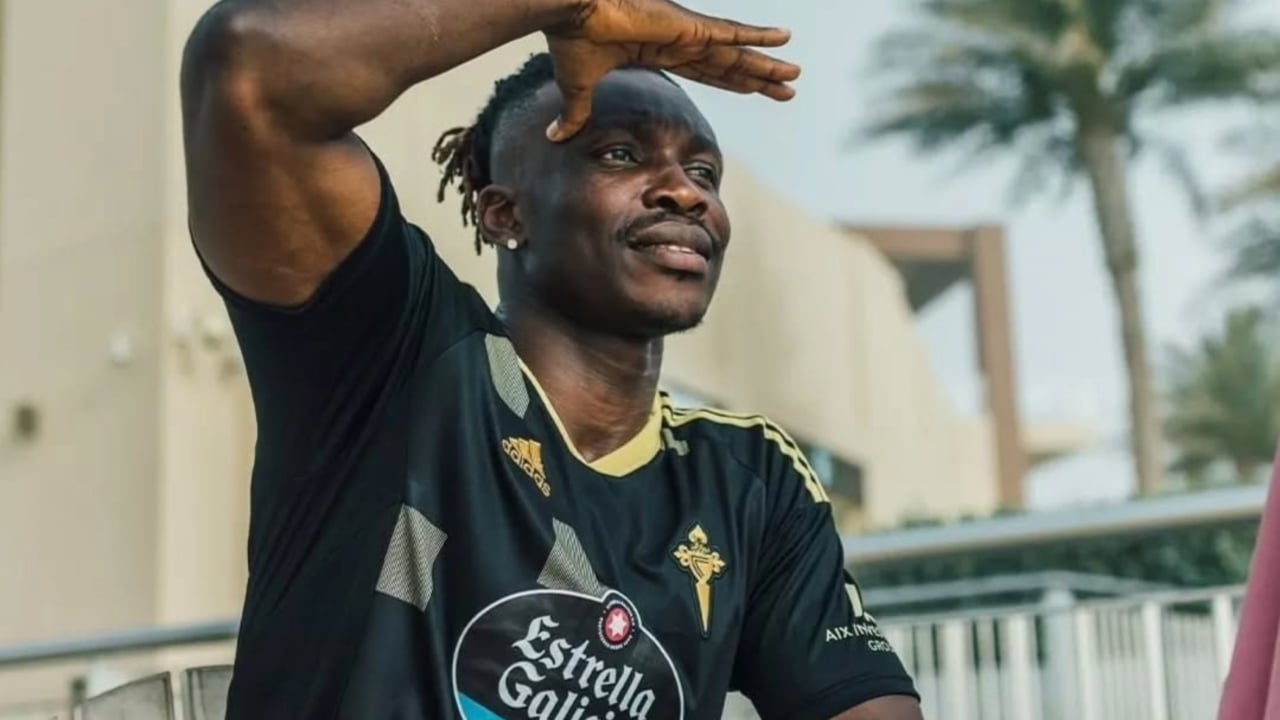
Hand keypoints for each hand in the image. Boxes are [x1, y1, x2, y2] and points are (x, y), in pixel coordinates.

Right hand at [544, 0, 800, 140]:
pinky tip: (785, 39)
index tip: (753, 90)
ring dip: (767, 66)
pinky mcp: (689, 26)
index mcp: (659, 51)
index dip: (730, 82)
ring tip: (795, 75)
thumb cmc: (571, 38)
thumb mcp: (578, 87)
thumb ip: (575, 113)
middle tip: (786, 88)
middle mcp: (680, 40)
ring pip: (737, 54)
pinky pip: (733, 34)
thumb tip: (555, 137)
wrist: (568, 7)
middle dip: (757, 79)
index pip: (704, 72)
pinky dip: (760, 37)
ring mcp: (687, 32)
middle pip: (728, 66)